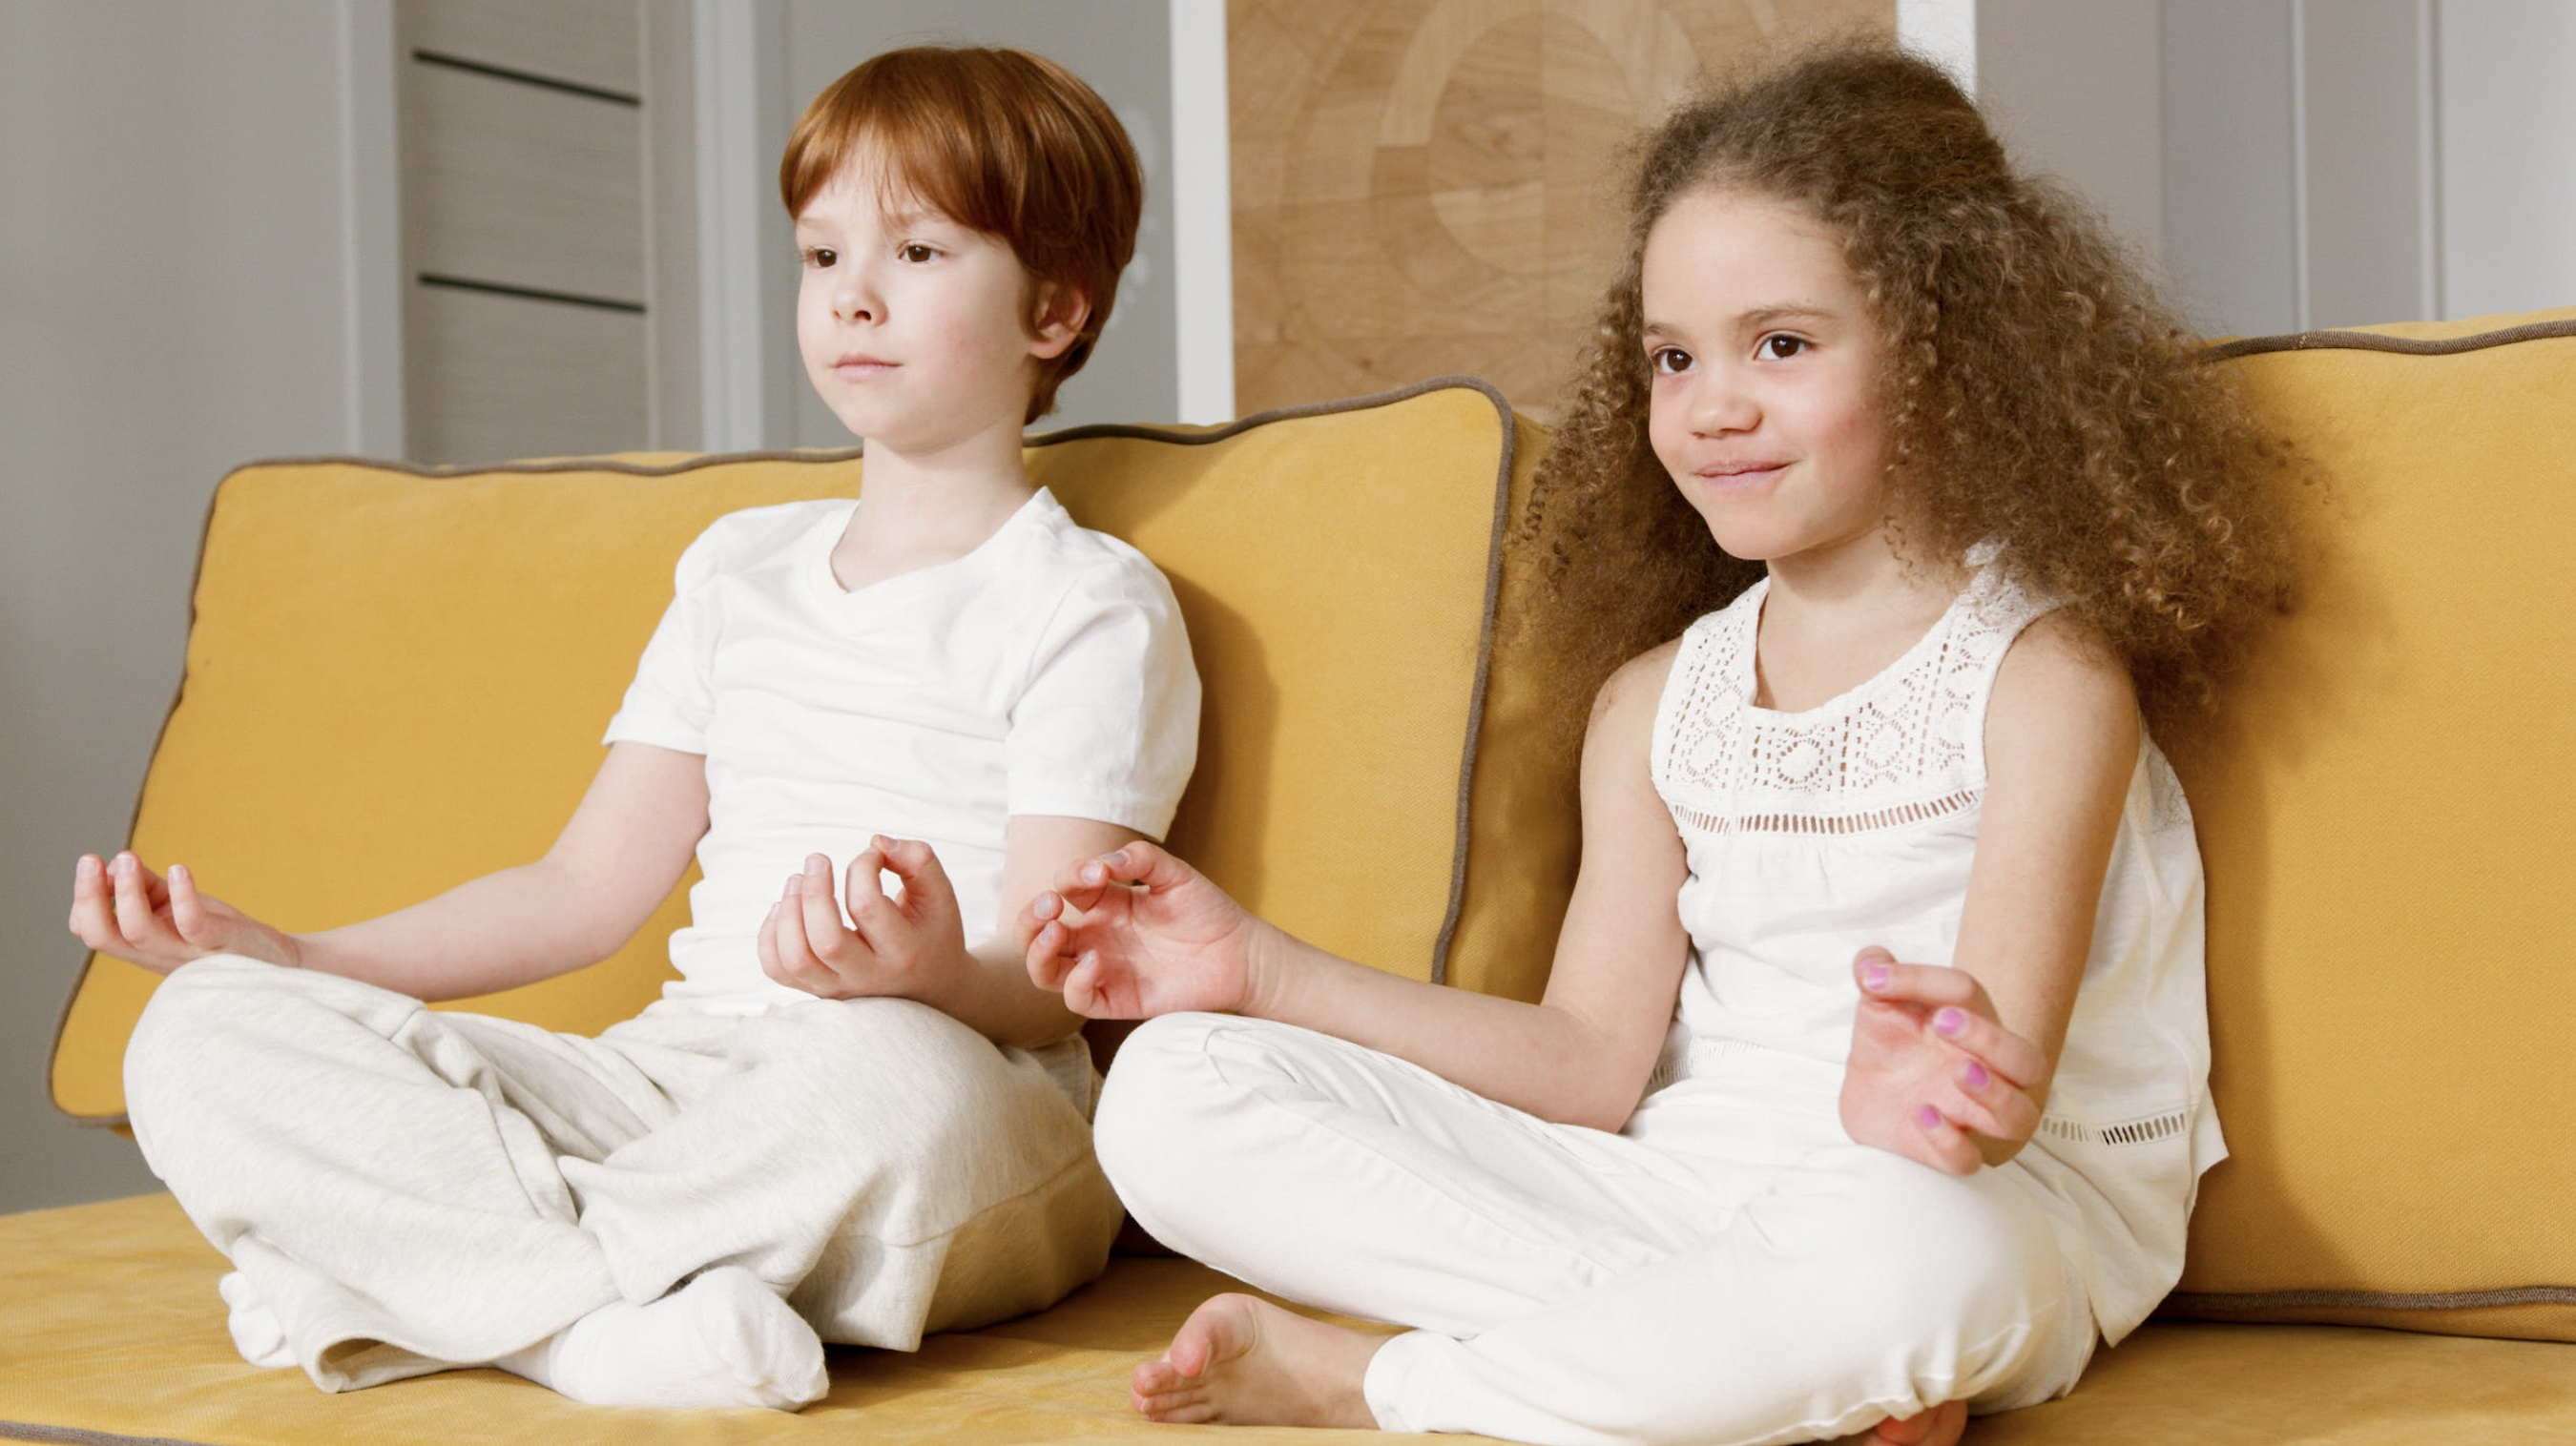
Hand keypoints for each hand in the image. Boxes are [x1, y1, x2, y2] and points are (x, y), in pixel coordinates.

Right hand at [66, 851, 299, 973]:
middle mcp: (157, 954)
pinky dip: (183, 896)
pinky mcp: (220, 944)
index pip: (94, 932)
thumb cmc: (218, 933)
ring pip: (140, 933)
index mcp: (142, 946)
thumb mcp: (174, 907)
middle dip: (88, 897)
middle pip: (104, 937)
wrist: (276, 961)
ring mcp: (187, 953)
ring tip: (128, 858)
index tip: (92, 869)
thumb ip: (146, 887)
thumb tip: (116, 864)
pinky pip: (193, 925)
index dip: (84, 902)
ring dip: (127, 893)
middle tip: (88, 858)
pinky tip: (178, 870)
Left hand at [757, 837, 964, 1000]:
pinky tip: (784, 909)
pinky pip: (777, 970)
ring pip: (796, 959)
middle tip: (818, 860)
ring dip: (787, 912)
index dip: (861, 867)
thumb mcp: (939, 895)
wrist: (930, 985)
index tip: (871, 855)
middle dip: (814, 891)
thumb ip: (917, 860)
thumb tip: (875, 842)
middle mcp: (869, 976)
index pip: (867, 906)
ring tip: (797, 881)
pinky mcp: (818, 990)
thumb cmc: (931, 930)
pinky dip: (769, 936)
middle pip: (825, 940)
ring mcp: (840, 988)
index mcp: (903, 951)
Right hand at [1018, 841, 1262, 1018]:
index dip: (1069, 876)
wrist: (1238, 953)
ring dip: (1037, 950)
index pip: (1064, 888)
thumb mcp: (1175, 875)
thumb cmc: (1205, 910)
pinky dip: (1076, 981)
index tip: (1097, 873)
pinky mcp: (1115, 999)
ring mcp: (1101, 969)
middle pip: (1037, 931)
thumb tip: (1105, 863)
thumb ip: (1141, 858)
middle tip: (1050, 904)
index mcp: (1103, 903)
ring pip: (1044, 969)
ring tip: (1056, 932)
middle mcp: (1095, 935)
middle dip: (1031, 916)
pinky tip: (1096, 962)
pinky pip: (1077, 998)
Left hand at [1840, 947, 2046, 1173]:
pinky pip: (1968, 1160)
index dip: (1925, 981)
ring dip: (1996, 1094)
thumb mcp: (1877, 1005)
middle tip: (1945, 1023)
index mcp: (1970, 1026)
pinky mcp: (1944, 1152)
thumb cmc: (1889, 1044)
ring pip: (2020, 1117)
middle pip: (2026, 1061)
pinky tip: (1921, 1114)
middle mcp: (1984, 1071)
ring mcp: (1970, 1115)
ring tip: (1958, 1072)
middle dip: (1993, 1040)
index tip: (1875, 982)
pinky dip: (1950, 1141)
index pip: (1968, 994)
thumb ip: (1876, 975)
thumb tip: (1871, 963)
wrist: (1867, 1096)